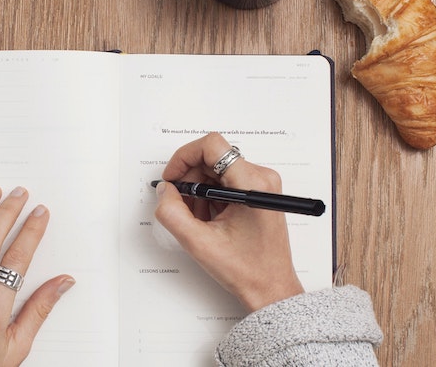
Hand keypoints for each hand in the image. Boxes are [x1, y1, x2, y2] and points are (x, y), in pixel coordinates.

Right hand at [154, 133, 303, 311]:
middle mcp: (261, 178)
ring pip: (217, 170)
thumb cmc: (247, 270)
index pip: (212, 146)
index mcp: (252, 184)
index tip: (172, 178)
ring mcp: (262, 185)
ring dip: (200, 190)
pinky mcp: (259, 192)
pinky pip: (226, 181)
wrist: (271, 288)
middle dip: (190, 179)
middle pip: (212, 158)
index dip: (184, 157)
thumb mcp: (199, 243)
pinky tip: (209, 220)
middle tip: (180, 205)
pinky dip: (210, 196)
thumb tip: (164, 190)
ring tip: (198, 219)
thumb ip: (173, 212)